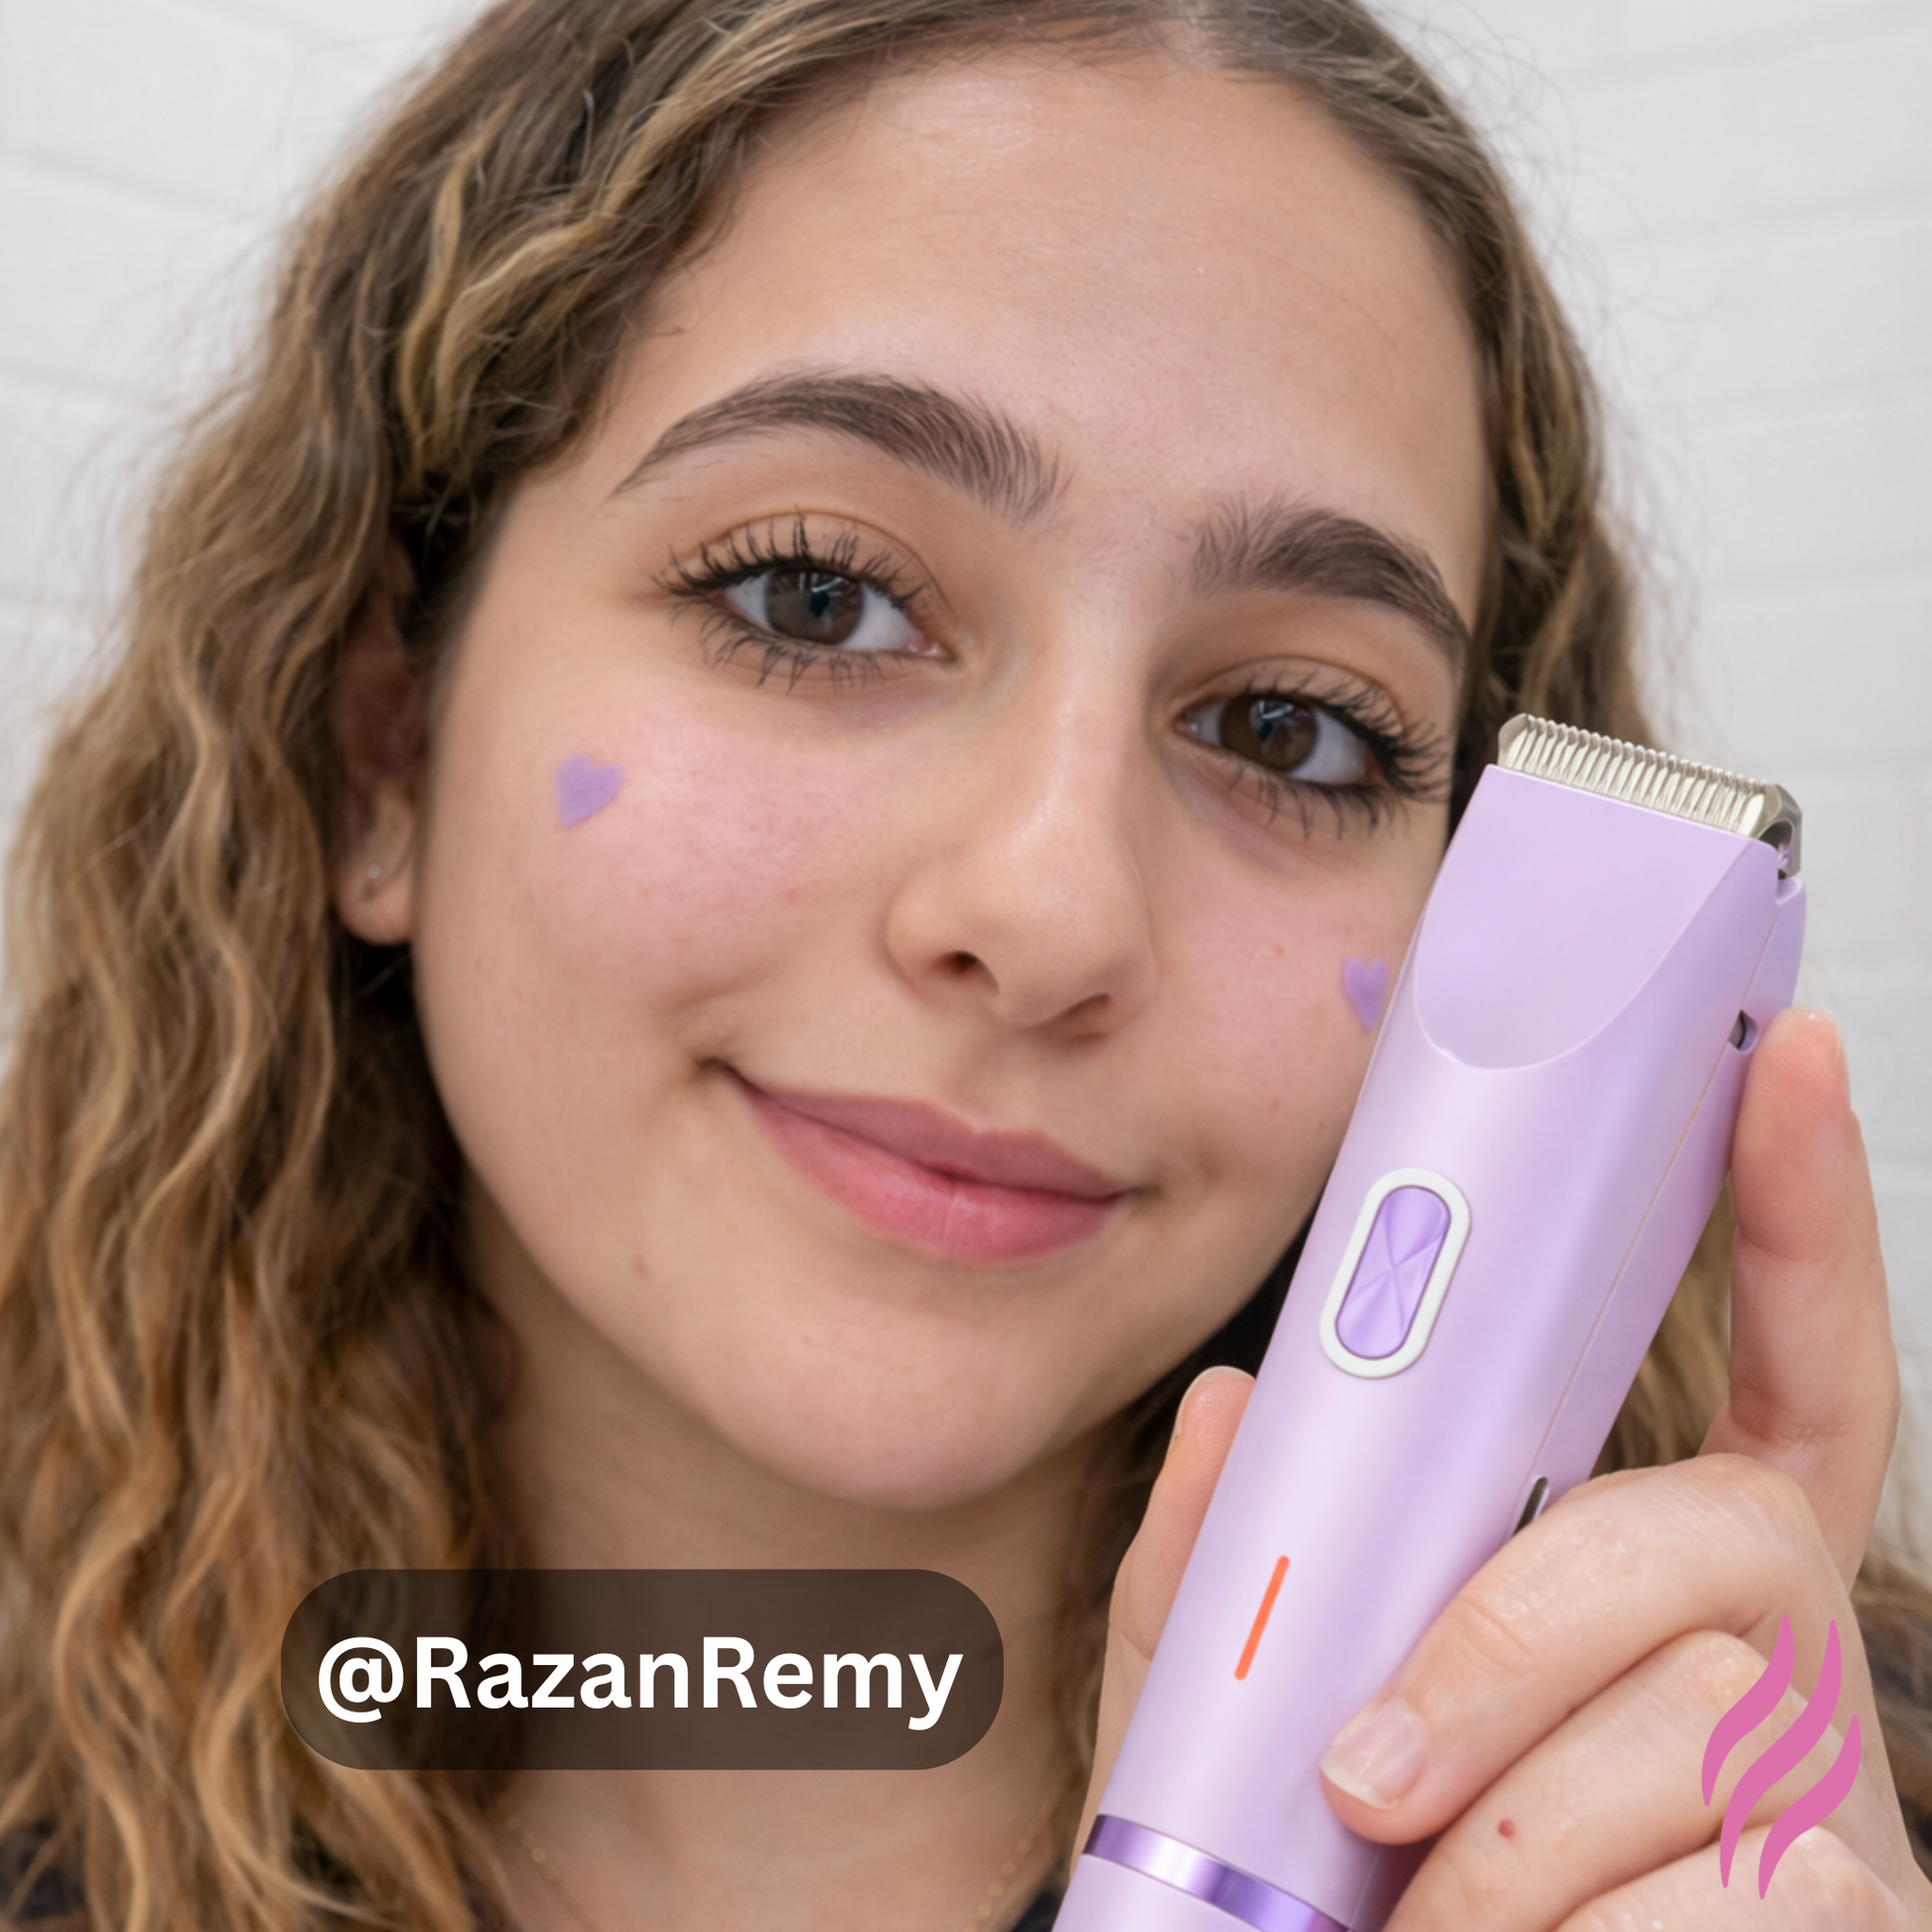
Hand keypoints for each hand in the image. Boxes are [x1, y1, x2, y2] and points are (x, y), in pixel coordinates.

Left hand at [1084, 1009, 1931, 1925]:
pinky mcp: (1856, 1926)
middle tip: (1360, 1768)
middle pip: (1708, 1541)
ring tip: (1416, 1921)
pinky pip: (1734, 1897)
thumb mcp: (1250, 1715)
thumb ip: (1231, 1566)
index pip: (1775, 1361)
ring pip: (1699, 1726)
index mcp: (1659, 1572)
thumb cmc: (1342, 1884)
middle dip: (1505, 1647)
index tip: (1791, 1058)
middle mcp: (1780, 1654)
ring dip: (1505, 1834)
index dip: (1794, 1214)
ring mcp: (1839, 1797)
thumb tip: (1234, 1401)